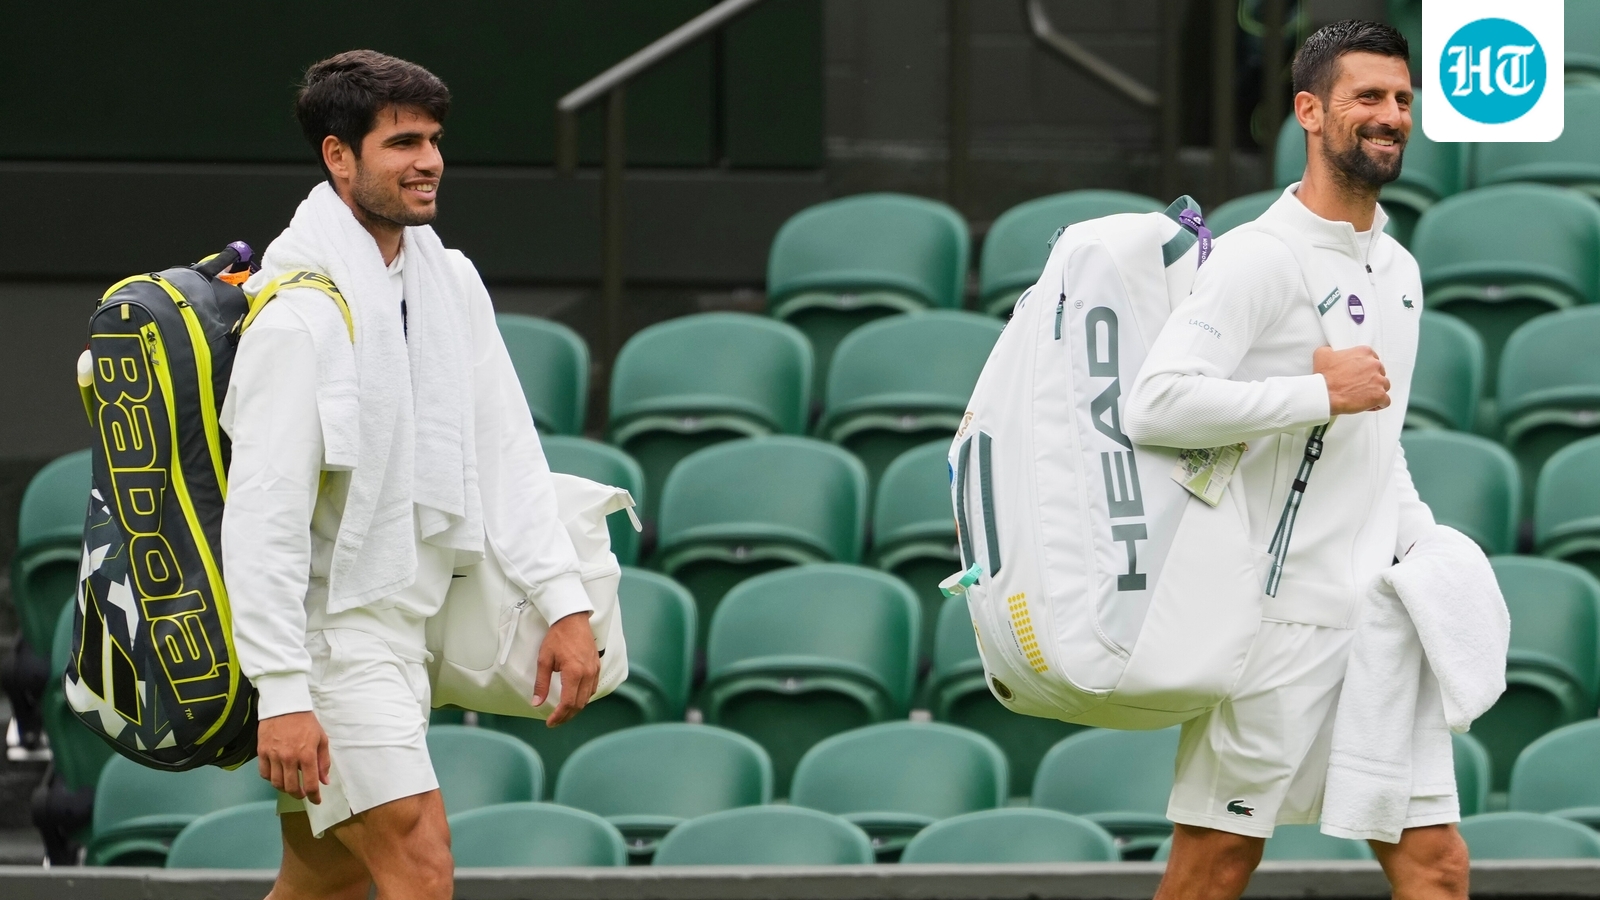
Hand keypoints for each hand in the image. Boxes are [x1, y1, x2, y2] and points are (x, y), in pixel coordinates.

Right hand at [257, 710, 329, 803]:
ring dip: (284, 789)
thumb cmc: (306, 722)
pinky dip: (271, 778)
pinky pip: (264, 773)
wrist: (285, 705)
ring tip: (290, 786)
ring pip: (276, 783)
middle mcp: (289, 758)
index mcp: (307, 755)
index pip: (310, 784)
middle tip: (302, 794)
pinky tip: (277, 775)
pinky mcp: (261, 752)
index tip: (316, 800)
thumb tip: (324, 781)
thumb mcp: (321, 739)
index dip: (314, 796)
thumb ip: (323, 762)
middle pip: (291, 787)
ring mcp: (273, 756)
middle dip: (298, 795)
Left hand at [532, 611, 599, 726]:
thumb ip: (541, 683)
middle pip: (579, 704)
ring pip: (587, 698)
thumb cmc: (557, 637)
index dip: (559, 716)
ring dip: (575, 708)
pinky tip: (575, 698)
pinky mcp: (597, 667)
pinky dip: (584, 698)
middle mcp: (587, 674)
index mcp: (574, 673)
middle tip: (555, 721)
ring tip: (563, 712)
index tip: (550, 722)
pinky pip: (592, 689)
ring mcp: (594, 671)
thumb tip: (536, 702)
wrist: (572, 619)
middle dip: (566, 716)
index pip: (568, 703)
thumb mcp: (544, 660)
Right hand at [1313, 345, 1389, 414]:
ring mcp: (1379, 380)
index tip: (1359, 375)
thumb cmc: (1324, 377)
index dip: (1365, 369)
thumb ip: (1331, 350)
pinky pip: (1385, 401)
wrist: (1324, 394)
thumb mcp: (1322, 354)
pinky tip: (1368, 405)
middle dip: (1371, 380)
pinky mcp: (1379, 395)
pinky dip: (1378, 404)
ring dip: (1375, 391)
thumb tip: (1331, 352)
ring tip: (1362, 396)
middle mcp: (1374, 364)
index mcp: (1364, 353)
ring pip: (1384, 386)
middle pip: (1380, 372)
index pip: (1373, 359)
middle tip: (1359, 386)